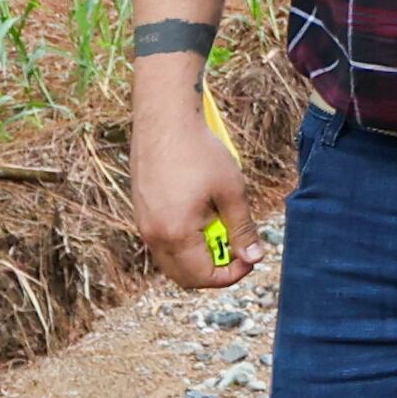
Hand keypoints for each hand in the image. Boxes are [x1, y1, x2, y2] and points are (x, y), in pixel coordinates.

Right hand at [128, 75, 250, 288]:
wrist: (165, 120)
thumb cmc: (200, 152)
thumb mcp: (232, 191)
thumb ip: (243, 229)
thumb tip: (255, 258)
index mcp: (175, 234)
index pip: (203, 277)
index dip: (232, 275)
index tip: (250, 259)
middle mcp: (152, 235)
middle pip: (184, 277)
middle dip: (214, 270)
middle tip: (237, 248)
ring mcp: (143, 224)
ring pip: (172, 260)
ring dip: (199, 255)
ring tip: (221, 227)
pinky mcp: (141, 212)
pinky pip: (163, 242)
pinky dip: (184, 241)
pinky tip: (203, 214)